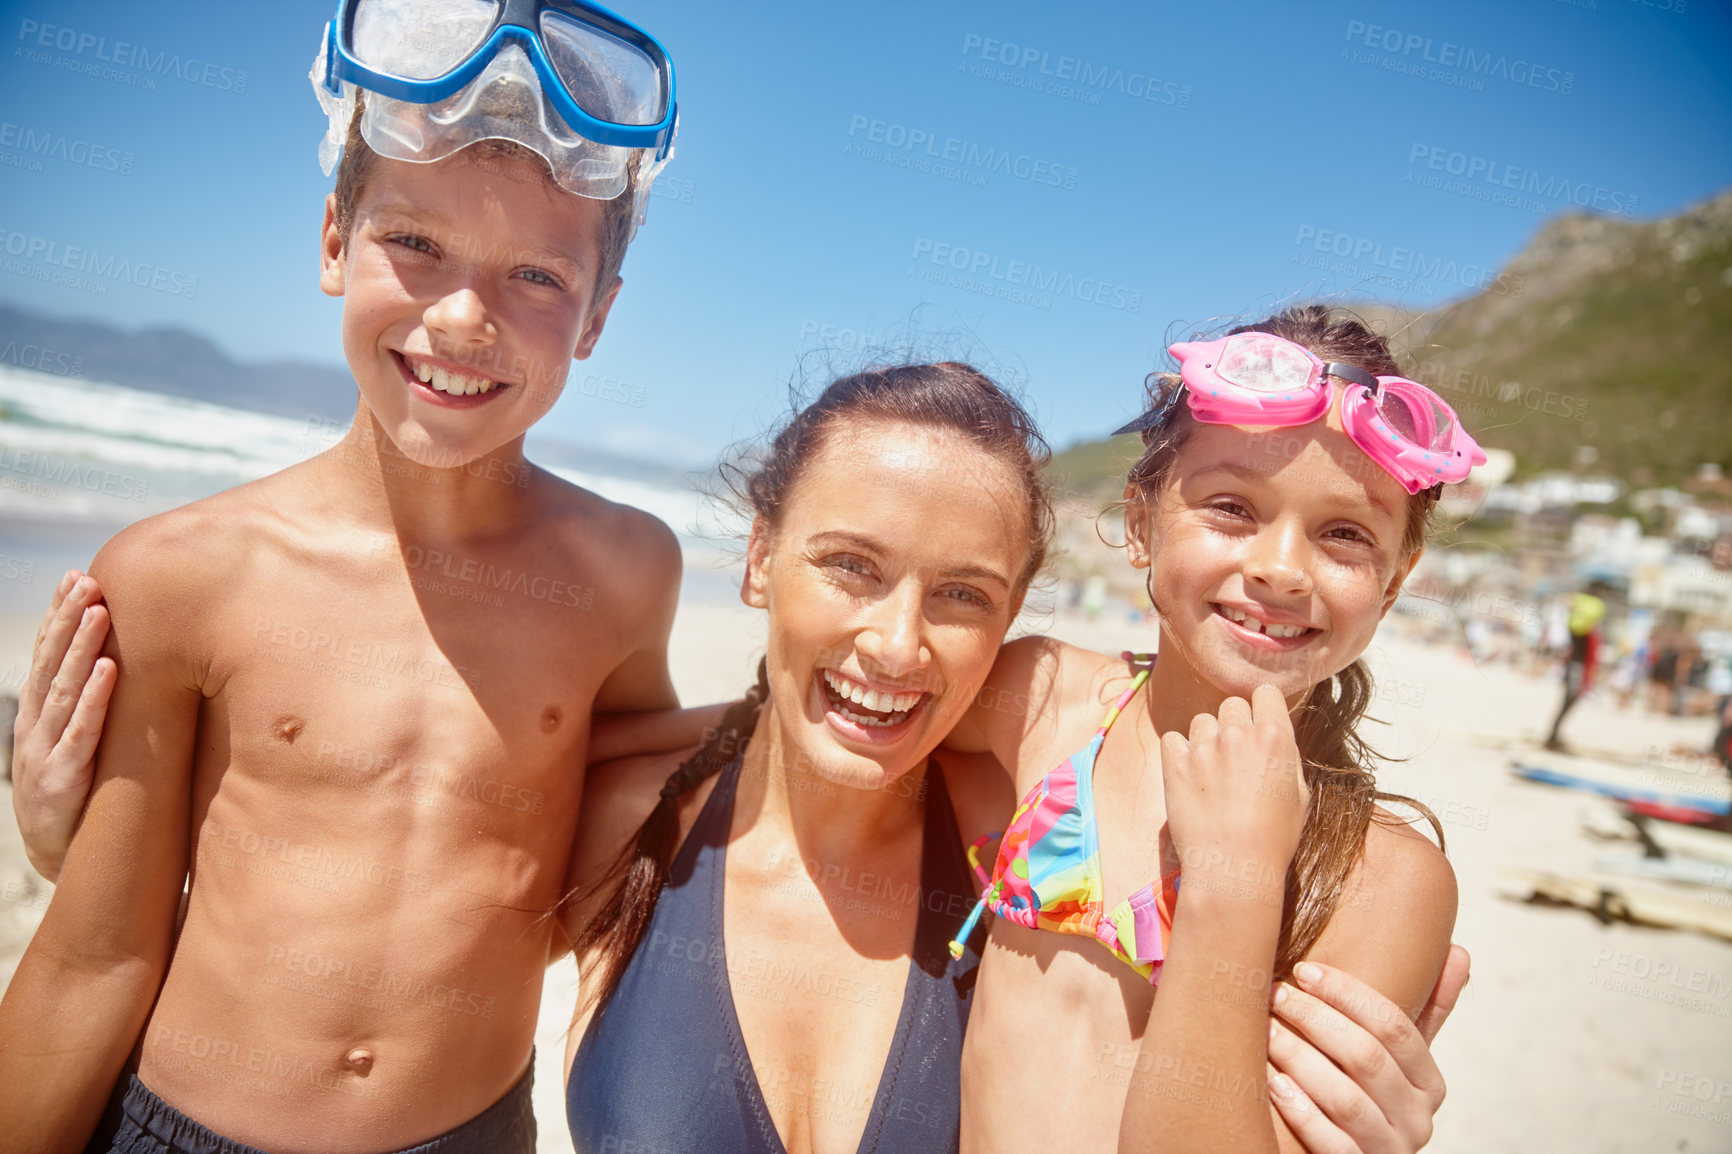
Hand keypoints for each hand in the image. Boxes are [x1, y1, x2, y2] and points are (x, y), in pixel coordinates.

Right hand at [12, 570, 112, 881]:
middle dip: (69, 619)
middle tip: (88, 579)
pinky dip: (94, 700)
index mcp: (39, 716)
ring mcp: (45, 753)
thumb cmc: (81, 797)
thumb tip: (125, 664)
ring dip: (81, 647)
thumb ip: (91, 710)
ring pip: (64, 689)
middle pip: (52, 663)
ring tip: (99, 609)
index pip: (48, 657)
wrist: (60, 861)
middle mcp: (37, 728)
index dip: (59, 617)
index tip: (76, 577)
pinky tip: (109, 670)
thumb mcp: (78, 747)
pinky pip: (81, 733)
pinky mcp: (63, 780)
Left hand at [1160, 684, 1308, 899]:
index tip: (1260, 722)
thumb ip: (1286, 759)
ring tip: (1212, 771)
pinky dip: (1179, 752)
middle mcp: (1238, 734)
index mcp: (1274, 737)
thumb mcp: (1298, 795)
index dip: (1263, 707)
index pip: (1266, 692)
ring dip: (1207, 738)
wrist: (1233, 868)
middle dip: (1235, 723)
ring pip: (1202, 721)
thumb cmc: (1274, 838)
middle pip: (1232, 704)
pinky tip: (1189, 775)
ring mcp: (1203, 747)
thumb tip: (1276, 742)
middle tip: (1236, 754)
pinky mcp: (1174, 763)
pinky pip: (1173, 739)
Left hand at [1265, 946, 1470, 1152]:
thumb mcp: (1400, 1062)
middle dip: (1316, 1020)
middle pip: (1367, 1058)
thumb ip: (1425, 1012)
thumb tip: (1458, 950)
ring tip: (1266, 1031)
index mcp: (1429, 1084)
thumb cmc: (1370, 1098)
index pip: (1394, 1027)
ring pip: (1346, 1100)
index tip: (1304, 970)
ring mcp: (1389, 1150)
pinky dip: (1302, 1113)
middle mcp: (1417, 1120)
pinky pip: (1332, 1145)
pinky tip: (1274, 1085)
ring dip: (1301, 1060)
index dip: (1348, 994)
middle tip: (1275, 994)